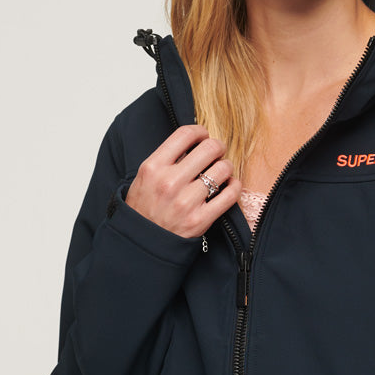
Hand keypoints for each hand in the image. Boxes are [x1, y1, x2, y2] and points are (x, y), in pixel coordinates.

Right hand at [126, 125, 241, 237]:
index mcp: (153, 167)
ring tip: (220, 171)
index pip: (185, 134)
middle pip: (210, 148)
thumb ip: (166, 159)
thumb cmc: (143, 208)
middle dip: (218, 147)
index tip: (203, 136)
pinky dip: (234, 186)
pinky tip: (229, 186)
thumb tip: (194, 142)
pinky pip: (230, 194)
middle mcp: (169, 182)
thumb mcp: (144, 177)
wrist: (141, 243)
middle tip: (217, 153)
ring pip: (223, 169)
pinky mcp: (200, 220)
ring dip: (226, 167)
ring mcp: (186, 202)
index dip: (200, 131)